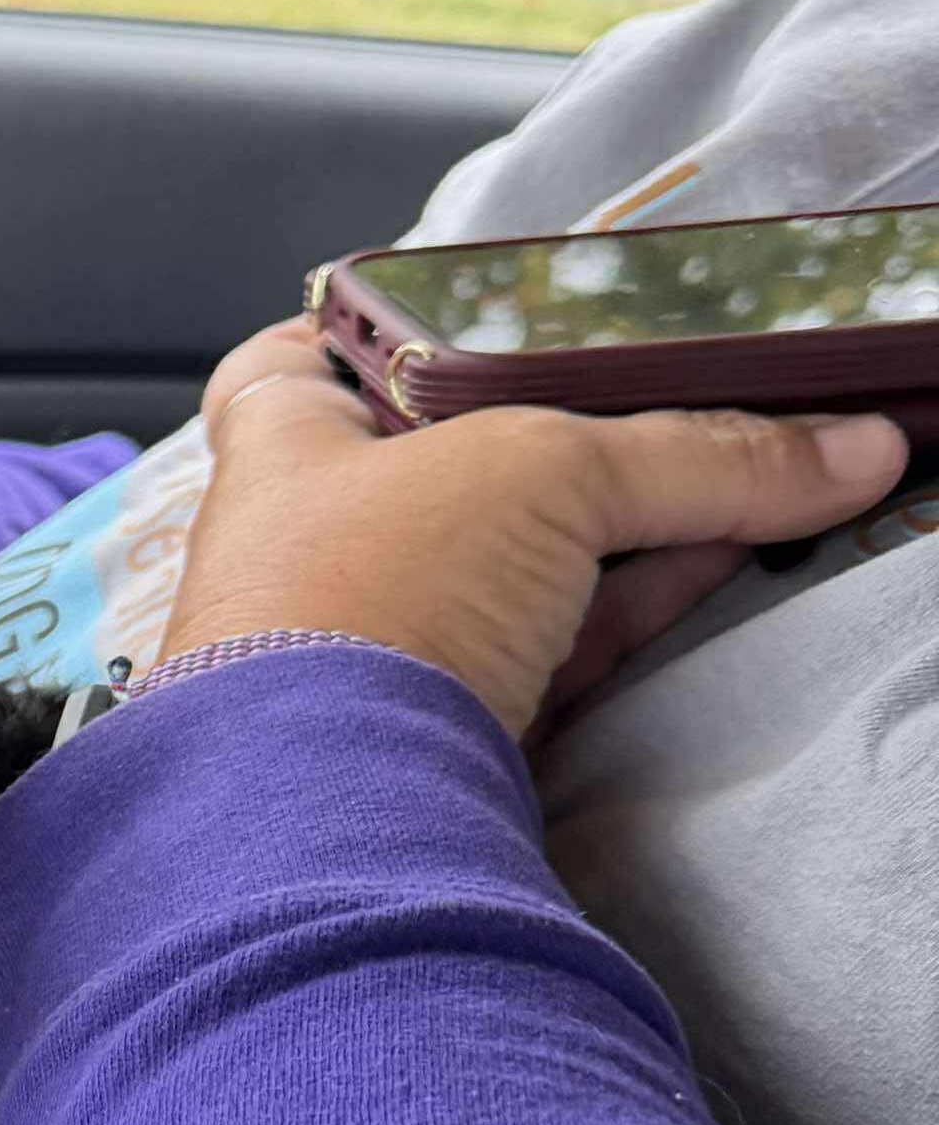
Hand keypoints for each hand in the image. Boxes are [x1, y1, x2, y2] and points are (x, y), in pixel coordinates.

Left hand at [160, 319, 912, 739]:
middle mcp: (312, 543)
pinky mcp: (436, 722)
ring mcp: (373, 638)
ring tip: (759, 475)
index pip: (300, 364)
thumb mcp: (543, 471)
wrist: (336, 804)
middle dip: (568, 436)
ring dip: (630, 522)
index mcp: (281, 447)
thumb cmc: (370, 597)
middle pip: (453, 460)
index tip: (455, 319)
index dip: (373, 335)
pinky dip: (632, 606)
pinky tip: (723, 562)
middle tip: (687, 400)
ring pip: (517, 559)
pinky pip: (550, 645)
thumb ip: (692, 453)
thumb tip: (842, 449)